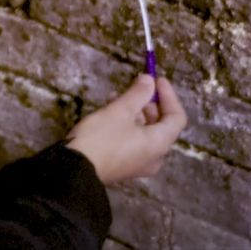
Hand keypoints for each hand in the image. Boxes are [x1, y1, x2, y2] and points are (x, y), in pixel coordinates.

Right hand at [66, 75, 186, 183]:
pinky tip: (110, 113)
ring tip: (115, 97)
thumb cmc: (101, 138)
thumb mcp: (119, 111)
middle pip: (162, 125)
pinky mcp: (125, 165)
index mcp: (159, 144)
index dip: (169, 95)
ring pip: (146, 132)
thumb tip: (149, 81)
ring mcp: (139, 163)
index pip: (177, 117)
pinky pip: (135, 141)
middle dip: (149, 103)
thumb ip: (138, 94)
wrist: (74, 170)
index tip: (156, 79)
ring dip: (135, 112)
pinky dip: (129, 125)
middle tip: (134, 87)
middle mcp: (155, 156)